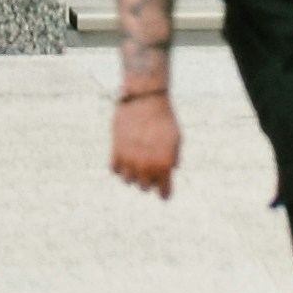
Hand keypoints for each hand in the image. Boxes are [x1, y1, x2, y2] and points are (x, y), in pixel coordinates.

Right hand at [111, 84, 179, 199]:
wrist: (146, 99)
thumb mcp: (176, 139)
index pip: (164, 194)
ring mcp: (130, 160)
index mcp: (164, 166)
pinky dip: (120, 165)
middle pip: (144, 187)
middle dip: (148, 179)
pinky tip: (125, 155)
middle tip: (149, 166)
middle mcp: (146, 167)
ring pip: (128, 180)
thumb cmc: (164, 118)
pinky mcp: (116, 150)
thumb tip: (169, 170)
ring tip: (136, 160)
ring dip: (132, 173)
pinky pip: (115, 169)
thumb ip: (173, 159)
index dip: (164, 191)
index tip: (163, 188)